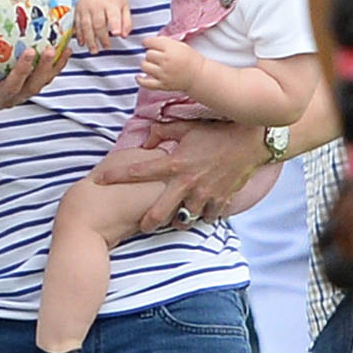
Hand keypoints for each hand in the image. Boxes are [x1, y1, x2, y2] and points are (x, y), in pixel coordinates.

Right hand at [0, 30, 70, 120]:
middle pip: (12, 87)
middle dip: (22, 71)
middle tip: (32, 50)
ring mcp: (14, 98)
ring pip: (34, 87)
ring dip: (45, 69)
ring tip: (55, 48)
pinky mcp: (27, 94)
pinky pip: (45, 81)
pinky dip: (57, 67)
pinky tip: (67, 48)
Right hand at [75, 0, 130, 52]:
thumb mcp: (125, 7)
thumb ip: (126, 22)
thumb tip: (123, 36)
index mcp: (110, 3)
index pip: (113, 15)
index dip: (115, 24)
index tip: (116, 34)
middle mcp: (96, 4)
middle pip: (98, 23)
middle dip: (101, 37)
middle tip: (105, 48)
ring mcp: (85, 6)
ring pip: (85, 25)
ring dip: (89, 40)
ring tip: (94, 50)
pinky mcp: (77, 9)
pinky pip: (77, 24)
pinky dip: (79, 35)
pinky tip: (82, 43)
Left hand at [95, 120, 264, 231]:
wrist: (252, 142)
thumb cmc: (217, 132)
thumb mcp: (188, 127)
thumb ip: (164, 130)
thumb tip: (146, 137)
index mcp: (175, 163)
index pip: (139, 171)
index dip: (116, 176)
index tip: (100, 180)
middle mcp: (187, 183)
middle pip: (159, 210)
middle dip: (147, 221)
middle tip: (140, 226)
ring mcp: (204, 195)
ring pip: (184, 219)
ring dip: (177, 220)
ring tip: (172, 220)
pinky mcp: (220, 201)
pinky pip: (207, 217)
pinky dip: (201, 217)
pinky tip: (198, 213)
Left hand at [136, 36, 202, 92]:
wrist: (199, 76)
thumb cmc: (190, 59)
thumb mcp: (180, 45)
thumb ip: (164, 42)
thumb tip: (150, 41)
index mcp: (170, 49)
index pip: (150, 42)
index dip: (147, 42)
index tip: (147, 44)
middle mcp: (166, 60)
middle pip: (148, 54)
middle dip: (150, 54)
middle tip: (156, 56)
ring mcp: (163, 74)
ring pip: (144, 66)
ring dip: (146, 64)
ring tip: (152, 65)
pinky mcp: (162, 85)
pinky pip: (146, 83)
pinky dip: (140, 80)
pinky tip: (138, 77)